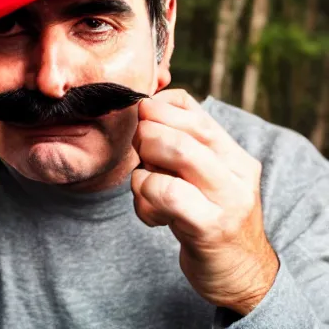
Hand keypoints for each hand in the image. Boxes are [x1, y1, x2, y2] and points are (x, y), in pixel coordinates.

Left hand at [132, 89, 278, 314]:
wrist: (241, 274)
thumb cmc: (209, 217)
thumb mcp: (204, 176)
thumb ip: (182, 145)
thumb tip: (146, 107)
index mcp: (233, 153)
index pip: (192, 108)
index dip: (157, 106)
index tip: (141, 122)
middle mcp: (236, 170)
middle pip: (182, 127)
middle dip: (146, 134)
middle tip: (138, 153)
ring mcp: (228, 198)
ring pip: (177, 151)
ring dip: (145, 163)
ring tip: (144, 182)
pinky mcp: (210, 226)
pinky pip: (165, 193)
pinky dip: (144, 194)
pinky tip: (149, 212)